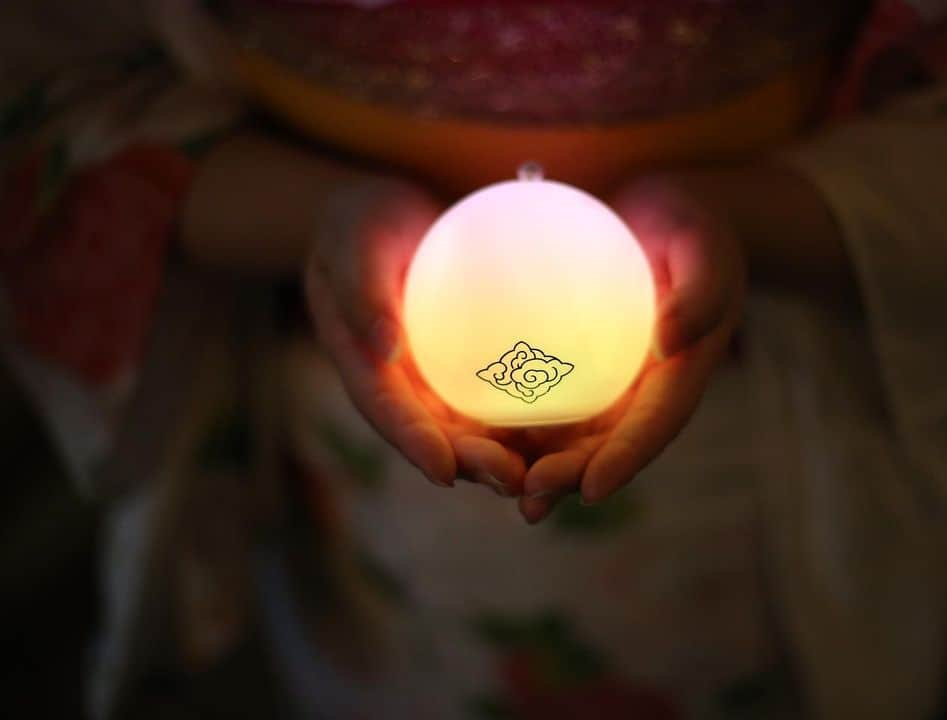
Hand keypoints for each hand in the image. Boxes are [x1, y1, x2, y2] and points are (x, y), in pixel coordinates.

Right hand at [305, 178, 527, 495]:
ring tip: (550, 470)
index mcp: (363, 364)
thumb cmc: (364, 219)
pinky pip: (503, 391)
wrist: (394, 206)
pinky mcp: (473, 363)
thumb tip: (385, 350)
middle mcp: (402, 383)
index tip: (444, 471)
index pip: (387, 412)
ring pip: (473, 425)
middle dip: (473, 465)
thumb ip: (363, 290)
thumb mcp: (355, 239)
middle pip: (436, 435)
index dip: (414, 445)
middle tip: (515, 479)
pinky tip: (579, 420)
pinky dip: (532, 412)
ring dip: (509, 452)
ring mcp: (439, 377)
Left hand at [515, 175, 745, 522]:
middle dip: (572, 478)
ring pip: (572, 434)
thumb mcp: (701, 244)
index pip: (656, 425)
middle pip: (608, 446)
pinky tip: (469, 430)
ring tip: (496, 483)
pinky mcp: (573, 365)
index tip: (592, 489)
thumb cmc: (688, 225)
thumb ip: (698, 290)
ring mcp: (607, 382)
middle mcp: (642, 390)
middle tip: (530, 495)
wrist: (657, 211)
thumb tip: (672, 342)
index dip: (626, 460)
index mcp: (681, 373)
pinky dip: (512, 420)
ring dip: (537, 465)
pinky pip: (542, 396)